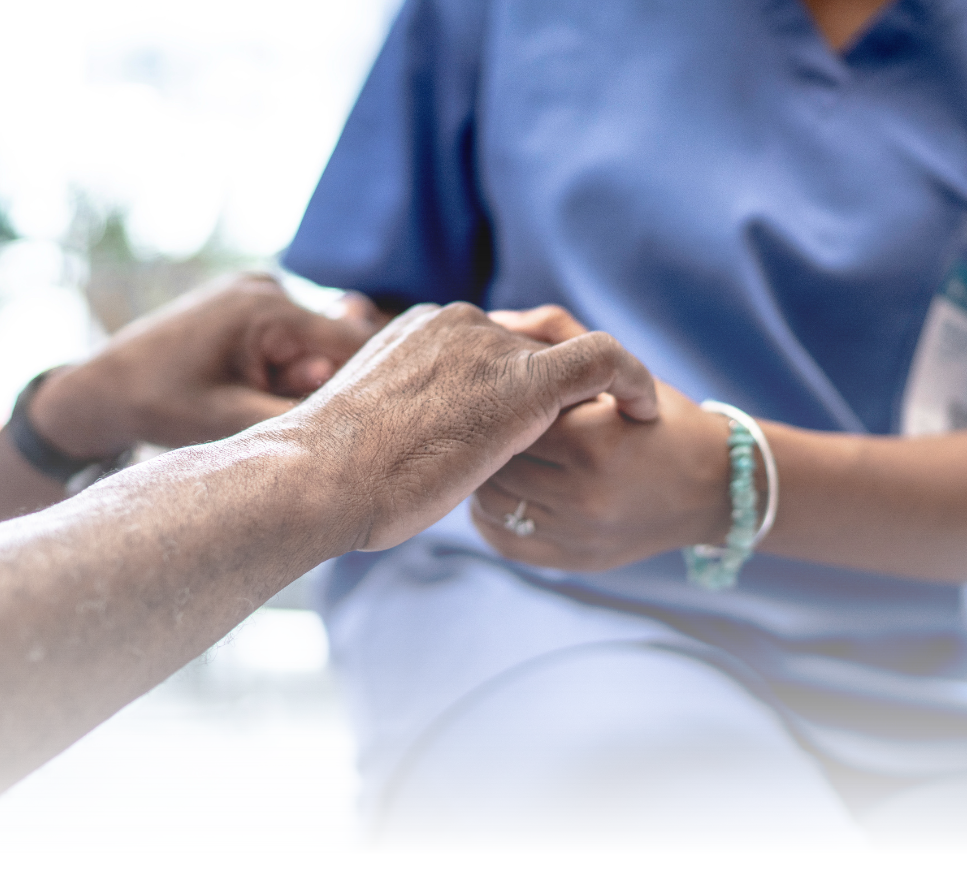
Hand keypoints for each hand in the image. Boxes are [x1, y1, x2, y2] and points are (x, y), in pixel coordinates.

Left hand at [29, 274, 373, 457]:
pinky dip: (284, 362)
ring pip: (314, 338)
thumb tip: (362, 411)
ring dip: (302, 373)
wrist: (104, 387)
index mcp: (267, 309)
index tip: (382, 416)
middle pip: (335, 341)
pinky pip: (291, 332)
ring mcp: (256, 285)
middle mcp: (267, 285)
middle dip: (322, 381)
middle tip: (278, 407)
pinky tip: (249, 381)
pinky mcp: (248, 296)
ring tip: (254, 394)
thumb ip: (301, 410)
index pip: (353, 341)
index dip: (371, 380)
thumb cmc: (163, 406)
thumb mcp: (234, 421)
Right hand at [273, 303, 658, 552]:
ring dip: (591, 394)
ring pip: (563, 358)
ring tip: (618, 429)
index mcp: (422, 329)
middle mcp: (459, 324)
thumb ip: (403, 418)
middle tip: (586, 430)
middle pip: (527, 348)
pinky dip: (631, 379)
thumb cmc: (331, 474)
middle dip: (553, 388)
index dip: (512, 385)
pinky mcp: (524, 381)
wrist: (321, 477)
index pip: (487, 347)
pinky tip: (645, 412)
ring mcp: (491, 348)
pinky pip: (603, 360)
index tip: (529, 425)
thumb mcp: (368, 429)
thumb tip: (403, 446)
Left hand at [473, 306, 735, 570]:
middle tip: (484, 423)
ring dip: (485, 477)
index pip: (510, 416)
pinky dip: (491, 516)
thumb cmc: (662, 419)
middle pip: (495, 462)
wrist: (715, 486)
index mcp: (595, 441)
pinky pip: (503, 539)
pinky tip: (505, 493)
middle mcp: (585, 494)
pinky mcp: (574, 561)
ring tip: (495, 456)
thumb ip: (559, 335)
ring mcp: (578, 534)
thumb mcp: (621, 369)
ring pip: (491, 503)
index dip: (497, 401)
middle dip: (486, 439)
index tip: (497, 392)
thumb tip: (496, 319)